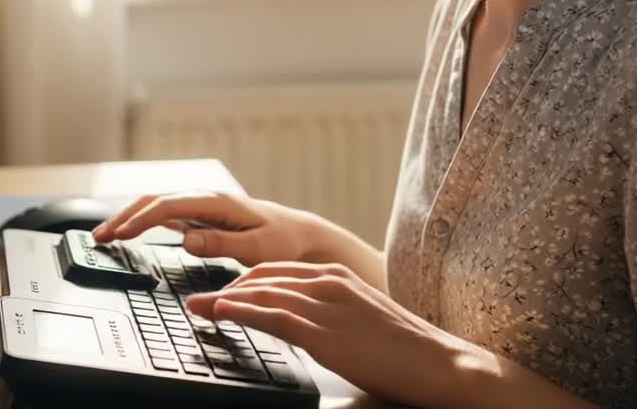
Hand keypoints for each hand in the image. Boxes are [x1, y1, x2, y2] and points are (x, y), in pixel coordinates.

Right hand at [89, 191, 324, 266]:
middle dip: (123, 216)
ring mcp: (203, 206)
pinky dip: (143, 221)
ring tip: (104, 235)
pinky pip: (166, 215)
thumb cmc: (285, 242)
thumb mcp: (258, 248)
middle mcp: (206, 199)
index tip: (119, 235)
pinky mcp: (203, 217)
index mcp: (217, 202)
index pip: (168, 206)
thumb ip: (222, 244)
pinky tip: (129, 230)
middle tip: (98, 237)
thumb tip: (186, 239)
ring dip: (129, 217)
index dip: (140, 220)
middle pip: (154, 201)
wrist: (303, 236)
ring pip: (156, 205)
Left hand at [184, 261, 473, 407]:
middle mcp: (328, 282)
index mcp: (337, 276)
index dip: (243, 281)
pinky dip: (240, 313)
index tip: (220, 292)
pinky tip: (219, 314)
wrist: (440, 365)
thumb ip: (329, 315)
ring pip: (260, 294)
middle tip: (197, 299)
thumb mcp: (361, 319)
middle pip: (261, 278)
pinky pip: (272, 318)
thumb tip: (299, 327)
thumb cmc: (404, 350)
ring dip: (222, 300)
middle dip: (225, 288)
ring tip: (196, 307)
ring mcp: (326, 307)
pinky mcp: (326, 334)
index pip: (276, 271)